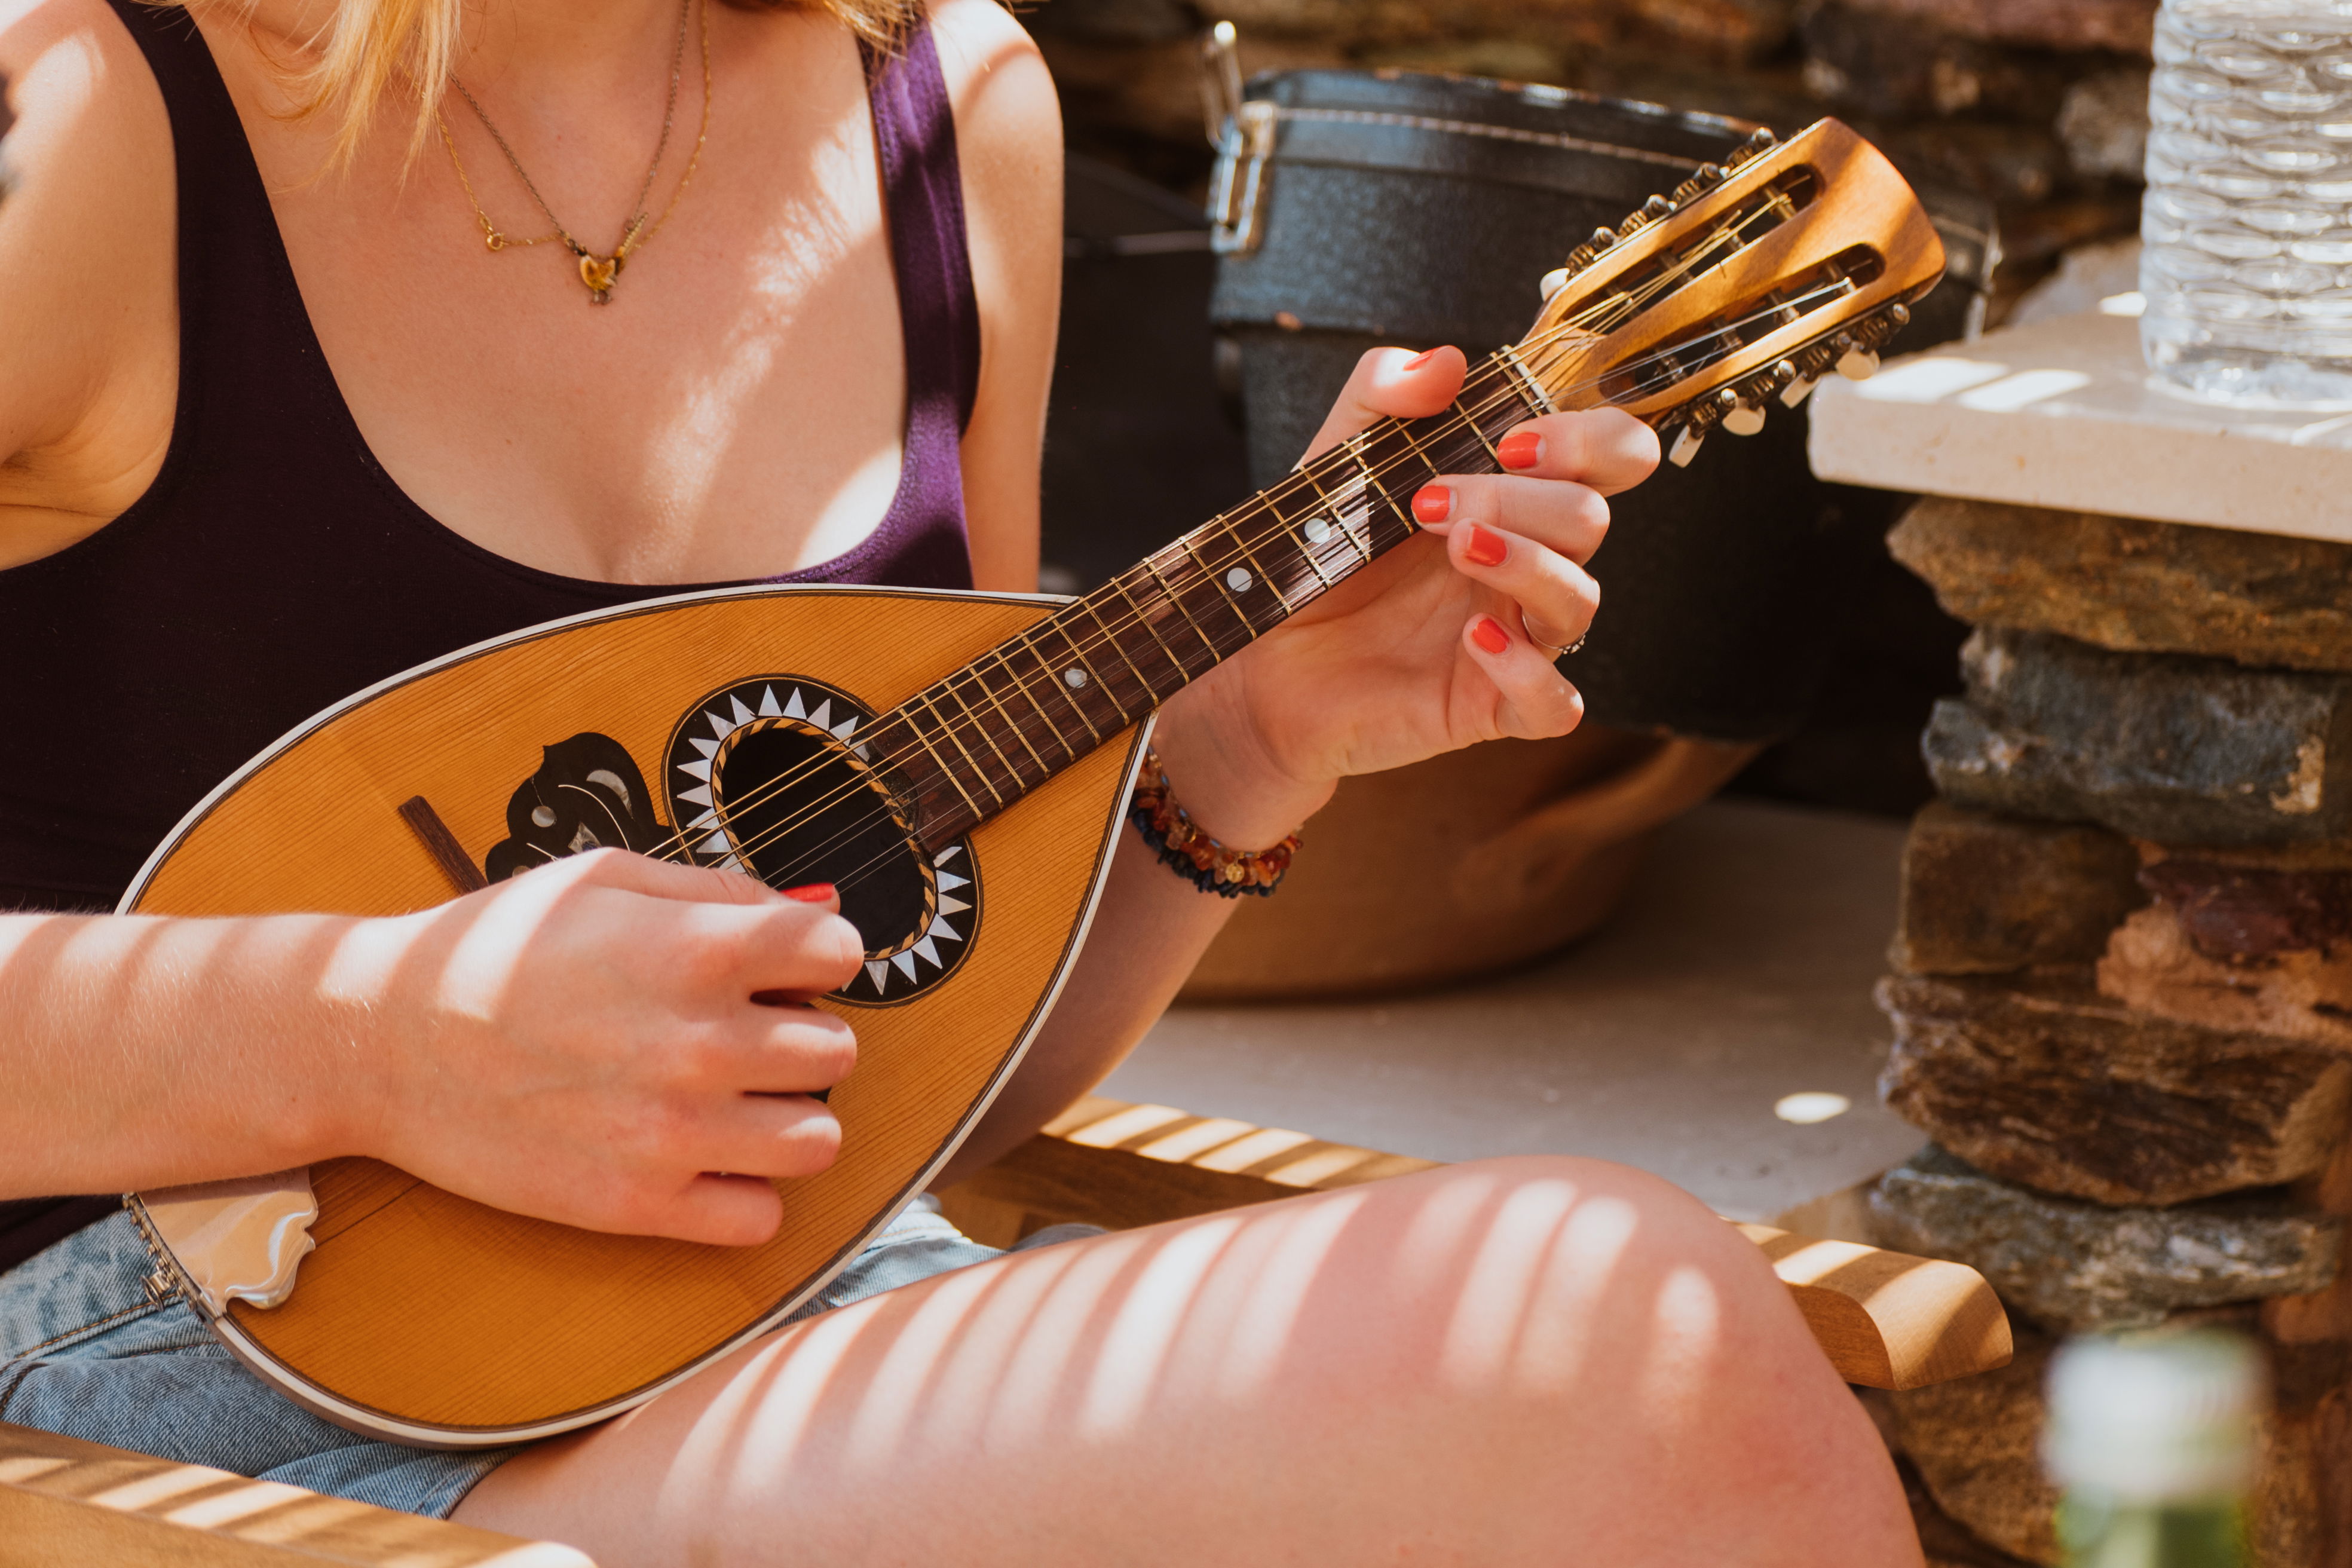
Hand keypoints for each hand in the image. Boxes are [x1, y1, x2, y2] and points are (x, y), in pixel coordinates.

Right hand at [327, 850, 863, 1245]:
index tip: (783, 967)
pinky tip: (704, 1157)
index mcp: (696, 951)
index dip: (816, 956)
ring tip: (735, 1099)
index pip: (839, 952)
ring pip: (817, 1140)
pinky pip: (759, 1217)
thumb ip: (722, 891)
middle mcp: (698, 1045)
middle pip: (836, 1051)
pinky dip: (743, 1191)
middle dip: (800, 1036)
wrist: (384, 1043)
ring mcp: (672, 1134)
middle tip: (745, 1033)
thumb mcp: (604, 881)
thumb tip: (819, 913)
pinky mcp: (637, 1206)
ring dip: (786, 1118)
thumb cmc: (495, 949)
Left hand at [1159, 346, 1658, 843]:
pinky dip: (1529, 671)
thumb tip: (1446, 360)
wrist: (1265, 655)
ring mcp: (1518, 635)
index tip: (1512, 440)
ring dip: (1526, 565)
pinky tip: (1473, 639)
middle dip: (1520, 500)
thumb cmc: (1318, 555)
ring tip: (1456, 548)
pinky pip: (1557, 703)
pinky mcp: (1493, 705)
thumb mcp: (1336, 457)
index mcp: (1512, 494)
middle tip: (1428, 504)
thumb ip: (1382, 393)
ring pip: (1582, 600)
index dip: (1591, 439)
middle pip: (1591, 519)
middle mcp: (1528, 561)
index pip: (1612, 455)